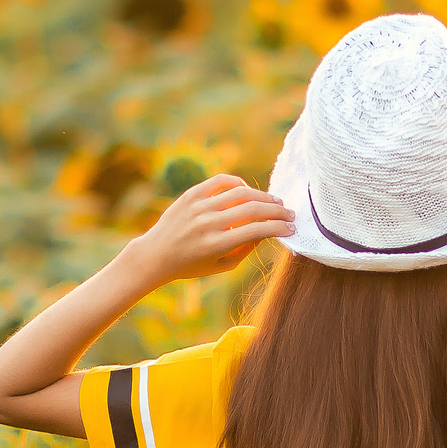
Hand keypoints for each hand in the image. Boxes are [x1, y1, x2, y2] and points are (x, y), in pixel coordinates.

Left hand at [127, 174, 294, 281]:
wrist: (155, 255)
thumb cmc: (191, 265)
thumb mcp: (221, 266)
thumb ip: (246, 249)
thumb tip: (267, 230)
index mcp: (217, 244)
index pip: (257, 230)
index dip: (279, 227)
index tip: (291, 228)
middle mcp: (209, 223)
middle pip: (253, 208)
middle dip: (277, 210)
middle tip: (289, 213)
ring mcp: (199, 206)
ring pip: (240, 192)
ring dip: (263, 196)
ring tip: (274, 201)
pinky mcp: (191, 195)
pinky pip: (220, 181)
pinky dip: (238, 183)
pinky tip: (247, 190)